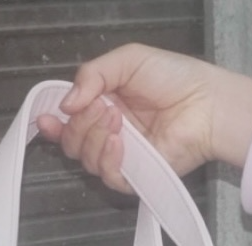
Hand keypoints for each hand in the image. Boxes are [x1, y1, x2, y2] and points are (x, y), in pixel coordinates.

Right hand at [37, 43, 251, 191]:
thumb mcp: (128, 60)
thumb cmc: (174, 78)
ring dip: (94, 136)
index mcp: (104, 105)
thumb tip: (65, 104)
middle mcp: (109, 133)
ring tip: (118, 117)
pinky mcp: (138, 177)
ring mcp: (123, 157)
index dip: (53, 124)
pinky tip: (119, 141)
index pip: (70, 121)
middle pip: (72, 143)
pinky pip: (109, 178)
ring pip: (86, 160)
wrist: (206, 104)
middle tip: (102, 106)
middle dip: (78, 125)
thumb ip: (92, 75)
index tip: (45, 120)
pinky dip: (108, 159)